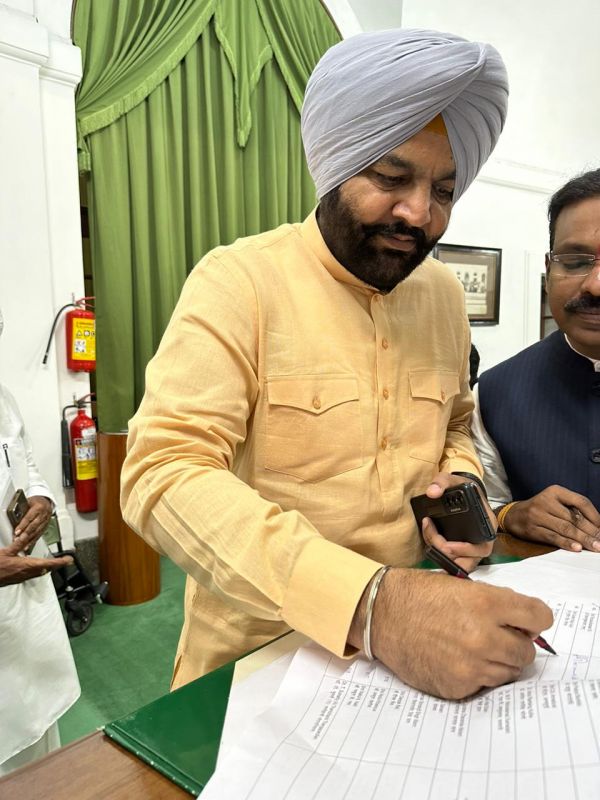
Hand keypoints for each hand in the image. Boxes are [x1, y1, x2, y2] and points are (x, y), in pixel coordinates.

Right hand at [0, 537, 72, 586]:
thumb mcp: (6, 552)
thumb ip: (18, 544)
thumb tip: (26, 537)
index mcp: (26, 565)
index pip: (48, 563)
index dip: (60, 562)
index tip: (68, 560)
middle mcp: (26, 573)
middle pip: (46, 569)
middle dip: (56, 565)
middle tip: (65, 560)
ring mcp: (22, 577)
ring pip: (40, 572)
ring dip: (48, 567)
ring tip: (55, 562)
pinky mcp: (17, 580)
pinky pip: (32, 575)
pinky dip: (39, 570)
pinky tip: (36, 566)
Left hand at [13, 495, 52, 551]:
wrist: (46, 501)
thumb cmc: (36, 502)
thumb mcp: (28, 502)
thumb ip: (23, 510)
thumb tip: (15, 518)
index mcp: (39, 507)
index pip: (30, 517)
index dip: (23, 525)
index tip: (17, 531)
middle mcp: (44, 515)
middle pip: (34, 526)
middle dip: (26, 534)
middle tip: (19, 539)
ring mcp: (46, 521)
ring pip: (37, 532)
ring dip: (29, 539)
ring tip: (23, 544)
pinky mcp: (46, 526)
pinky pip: (39, 534)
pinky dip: (33, 540)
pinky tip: (28, 545)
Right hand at [349, 568, 552, 699]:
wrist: (381, 615)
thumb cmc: (420, 594)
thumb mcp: (462, 586)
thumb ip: (496, 603)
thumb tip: (523, 623)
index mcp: (487, 604)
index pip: (540, 617)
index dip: (534, 618)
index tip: (526, 621)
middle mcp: (484, 637)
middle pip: (527, 651)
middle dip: (515, 643)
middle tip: (495, 636)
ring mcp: (472, 666)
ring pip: (509, 672)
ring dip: (498, 661)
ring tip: (472, 647)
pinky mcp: (458, 687)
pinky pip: (484, 685)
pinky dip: (475, 675)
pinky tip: (455, 659)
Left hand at [423, 472, 496, 571]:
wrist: (463, 493)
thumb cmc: (462, 488)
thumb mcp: (453, 480)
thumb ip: (442, 482)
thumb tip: (432, 492)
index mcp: (487, 525)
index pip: (482, 546)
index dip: (464, 549)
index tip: (447, 544)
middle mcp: (484, 540)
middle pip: (470, 561)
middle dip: (449, 556)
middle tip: (434, 541)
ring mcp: (474, 549)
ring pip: (461, 565)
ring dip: (443, 558)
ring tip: (430, 537)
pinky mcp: (464, 552)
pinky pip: (454, 562)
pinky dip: (441, 556)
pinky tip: (431, 541)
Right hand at [502, 486, 599, 551]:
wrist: (513, 516)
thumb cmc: (540, 510)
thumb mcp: (555, 502)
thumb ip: (573, 510)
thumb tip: (597, 526)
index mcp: (555, 491)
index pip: (580, 501)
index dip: (595, 516)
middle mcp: (546, 501)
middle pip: (574, 518)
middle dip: (592, 531)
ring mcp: (538, 515)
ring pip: (566, 529)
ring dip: (583, 539)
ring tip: (596, 547)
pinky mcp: (533, 529)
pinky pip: (553, 537)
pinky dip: (566, 543)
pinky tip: (577, 548)